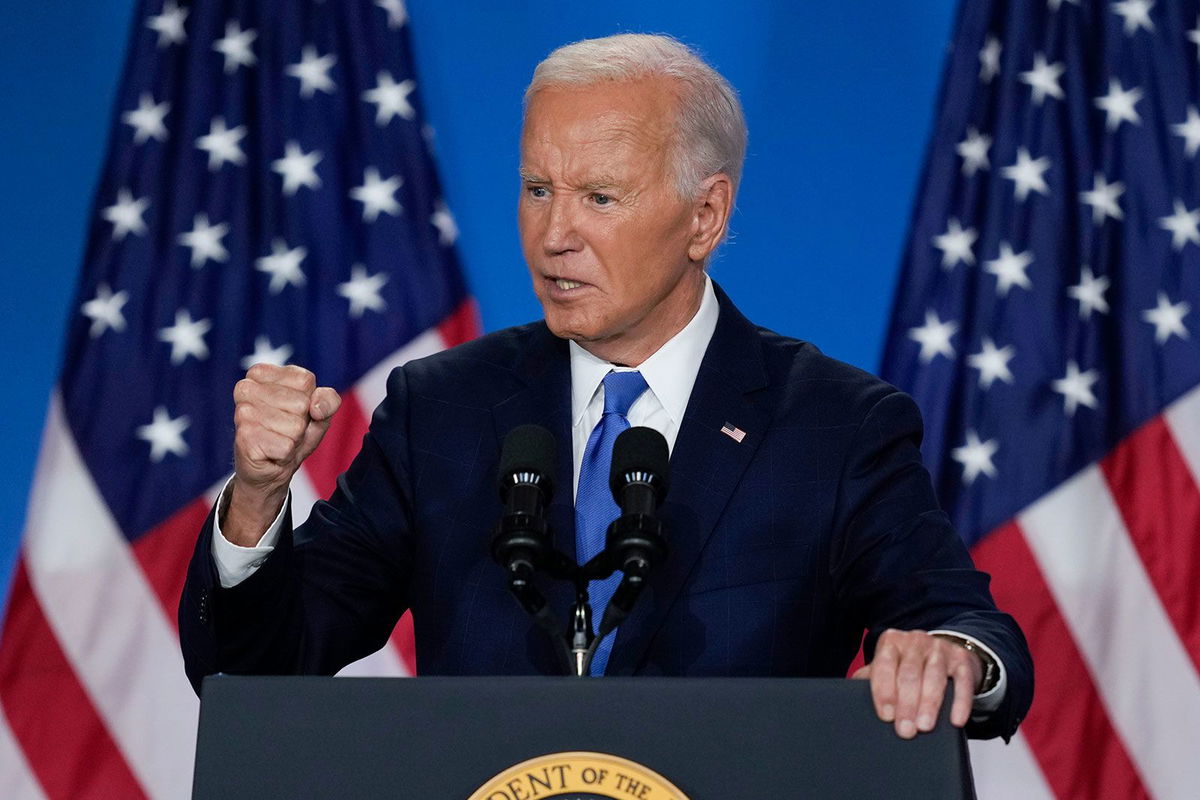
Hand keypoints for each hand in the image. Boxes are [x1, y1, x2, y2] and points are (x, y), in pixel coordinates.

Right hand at [225, 364, 340, 544]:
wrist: (271, 469)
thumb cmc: (293, 434)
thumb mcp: (319, 413)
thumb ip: (328, 400)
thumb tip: (316, 408)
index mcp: (261, 373)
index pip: (305, 381)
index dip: (310, 401)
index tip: (294, 410)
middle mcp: (246, 388)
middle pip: (301, 403)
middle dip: (301, 422)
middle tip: (285, 429)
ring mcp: (242, 412)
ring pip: (295, 426)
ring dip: (294, 439)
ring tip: (279, 440)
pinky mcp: (244, 437)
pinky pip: (286, 445)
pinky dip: (286, 453)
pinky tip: (272, 453)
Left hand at [851, 629, 981, 738]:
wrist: (944, 653)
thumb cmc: (908, 666)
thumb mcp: (888, 667)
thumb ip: (871, 678)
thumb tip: (848, 696)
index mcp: (891, 642)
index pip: (884, 665)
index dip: (884, 691)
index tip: (885, 716)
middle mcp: (915, 641)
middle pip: (909, 673)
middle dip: (906, 704)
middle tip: (905, 730)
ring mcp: (940, 648)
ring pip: (934, 676)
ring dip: (929, 704)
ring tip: (924, 727)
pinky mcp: (962, 659)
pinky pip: (962, 681)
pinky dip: (960, 702)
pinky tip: (955, 720)